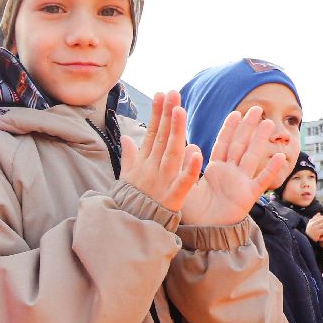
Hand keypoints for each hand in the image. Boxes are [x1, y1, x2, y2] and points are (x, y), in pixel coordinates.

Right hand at [120, 92, 201, 212]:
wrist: (129, 228)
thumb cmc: (131, 202)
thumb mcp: (127, 176)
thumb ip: (129, 155)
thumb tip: (125, 137)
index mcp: (144, 162)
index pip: (152, 133)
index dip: (157, 113)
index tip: (161, 94)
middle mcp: (153, 168)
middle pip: (163, 137)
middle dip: (167, 115)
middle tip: (173, 94)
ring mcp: (163, 181)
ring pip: (172, 153)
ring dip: (176, 132)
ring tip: (181, 111)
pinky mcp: (173, 197)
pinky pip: (183, 181)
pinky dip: (190, 168)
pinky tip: (197, 152)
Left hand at [181, 106, 290, 224]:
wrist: (204, 232)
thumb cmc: (194, 212)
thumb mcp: (185, 185)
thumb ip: (187, 166)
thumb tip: (188, 144)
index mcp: (215, 168)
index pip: (224, 143)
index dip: (230, 128)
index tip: (236, 113)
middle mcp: (230, 172)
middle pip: (241, 145)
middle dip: (248, 127)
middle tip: (257, 109)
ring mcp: (241, 182)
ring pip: (252, 156)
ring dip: (260, 140)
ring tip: (269, 124)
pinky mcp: (248, 195)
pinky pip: (261, 180)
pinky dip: (271, 170)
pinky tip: (280, 157)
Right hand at [306, 213, 322, 245]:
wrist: (308, 242)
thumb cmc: (311, 233)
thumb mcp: (312, 225)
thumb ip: (315, 219)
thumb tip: (319, 213)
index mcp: (311, 221)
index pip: (320, 217)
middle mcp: (312, 224)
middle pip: (322, 219)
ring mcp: (314, 228)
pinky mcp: (317, 232)